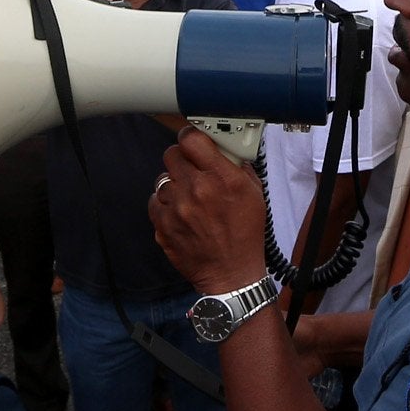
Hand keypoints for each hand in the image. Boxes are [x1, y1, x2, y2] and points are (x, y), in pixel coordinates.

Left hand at [148, 125, 270, 293]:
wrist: (232, 273)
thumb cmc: (245, 234)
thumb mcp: (254, 194)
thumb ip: (237, 166)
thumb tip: (224, 147)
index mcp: (221, 178)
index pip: (192, 139)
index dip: (191, 138)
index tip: (193, 142)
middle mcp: (196, 190)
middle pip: (172, 155)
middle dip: (182, 160)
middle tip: (192, 170)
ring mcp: (176, 209)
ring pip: (162, 179)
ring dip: (174, 185)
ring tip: (189, 198)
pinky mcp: (163, 225)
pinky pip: (155, 201)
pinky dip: (165, 205)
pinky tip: (180, 213)